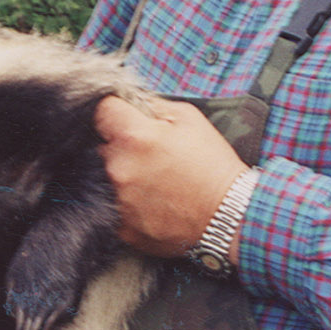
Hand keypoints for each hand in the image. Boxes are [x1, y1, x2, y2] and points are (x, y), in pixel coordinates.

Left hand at [94, 96, 247, 258]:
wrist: (228, 215)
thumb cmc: (212, 165)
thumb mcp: (190, 119)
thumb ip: (154, 106)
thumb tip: (134, 102)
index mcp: (134, 136)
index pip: (102, 111)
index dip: (115, 112)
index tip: (125, 118)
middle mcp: (119, 168)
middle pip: (103, 146)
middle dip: (121, 146)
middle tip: (151, 155)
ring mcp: (119, 200)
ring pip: (107, 178)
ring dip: (124, 175)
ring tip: (155, 181)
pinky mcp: (123, 227)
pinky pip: (114, 206)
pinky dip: (129, 203)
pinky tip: (153, 202)